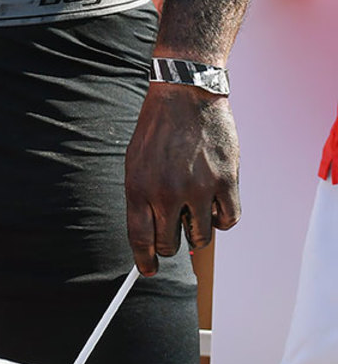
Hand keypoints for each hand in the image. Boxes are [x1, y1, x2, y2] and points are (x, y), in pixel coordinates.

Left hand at [126, 82, 239, 275]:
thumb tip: (149, 236)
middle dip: (173, 240)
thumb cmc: (159, 127)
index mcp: (139, 186)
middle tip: (177, 223)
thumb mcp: (136, 160)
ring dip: (199, 226)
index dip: (145, 261)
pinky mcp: (225, 181)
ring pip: (201, 237)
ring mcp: (197, 188)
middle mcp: (166, 192)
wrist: (185, 93)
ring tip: (195, 200)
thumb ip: (142, 197)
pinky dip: (223, 215)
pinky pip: (228, 221)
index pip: (140, 239)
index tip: (149, 270)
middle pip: (171, 245)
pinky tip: (215, 196)